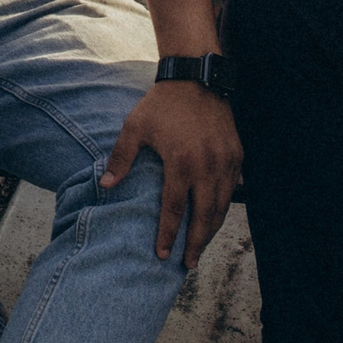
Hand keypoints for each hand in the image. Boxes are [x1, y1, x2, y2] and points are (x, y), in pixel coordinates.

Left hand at [101, 79, 242, 268]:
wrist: (196, 78)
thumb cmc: (161, 104)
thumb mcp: (134, 128)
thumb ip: (120, 158)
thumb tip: (105, 186)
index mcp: (181, 162)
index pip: (174, 209)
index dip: (167, 235)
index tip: (161, 255)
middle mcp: (207, 166)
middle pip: (204, 216)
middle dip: (195, 244)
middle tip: (188, 264)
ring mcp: (226, 162)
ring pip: (222, 206)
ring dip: (212, 230)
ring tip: (200, 247)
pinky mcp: (237, 155)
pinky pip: (233, 190)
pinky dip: (225, 208)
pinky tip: (216, 219)